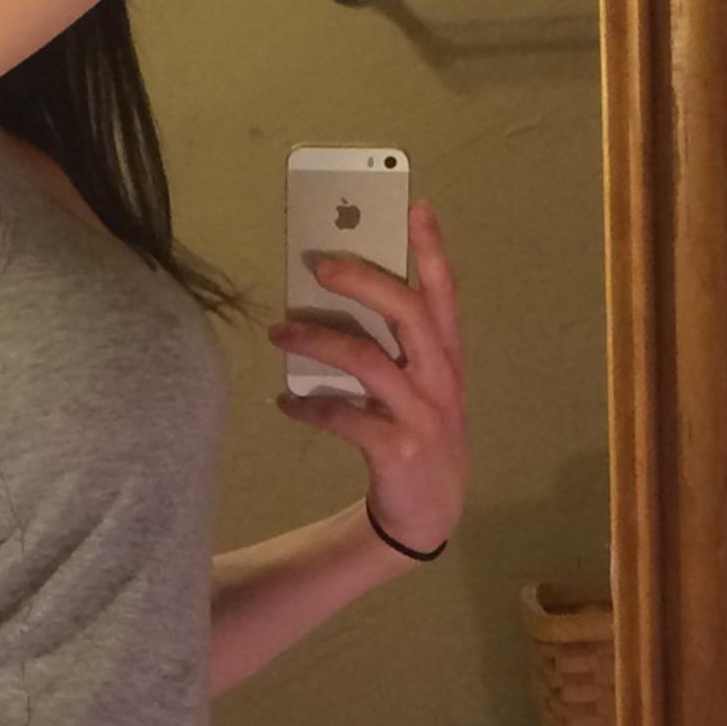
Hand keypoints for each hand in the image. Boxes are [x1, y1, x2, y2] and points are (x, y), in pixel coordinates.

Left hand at [269, 201, 466, 559]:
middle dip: (362, 280)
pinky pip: (344, 417)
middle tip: (319, 264)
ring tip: (278, 333)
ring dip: (316, 341)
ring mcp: (423, 416)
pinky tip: (284, 404)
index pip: (444, 294)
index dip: (432, 251)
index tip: (416, 207)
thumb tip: (335, 309)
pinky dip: (308, 407)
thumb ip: (395, 352)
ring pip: (367, 360)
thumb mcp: (419, 391)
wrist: (427, 518)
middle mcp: (441, 380)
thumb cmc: (417, 440)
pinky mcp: (397, 450)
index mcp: (448, 359)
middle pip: (406, 312)